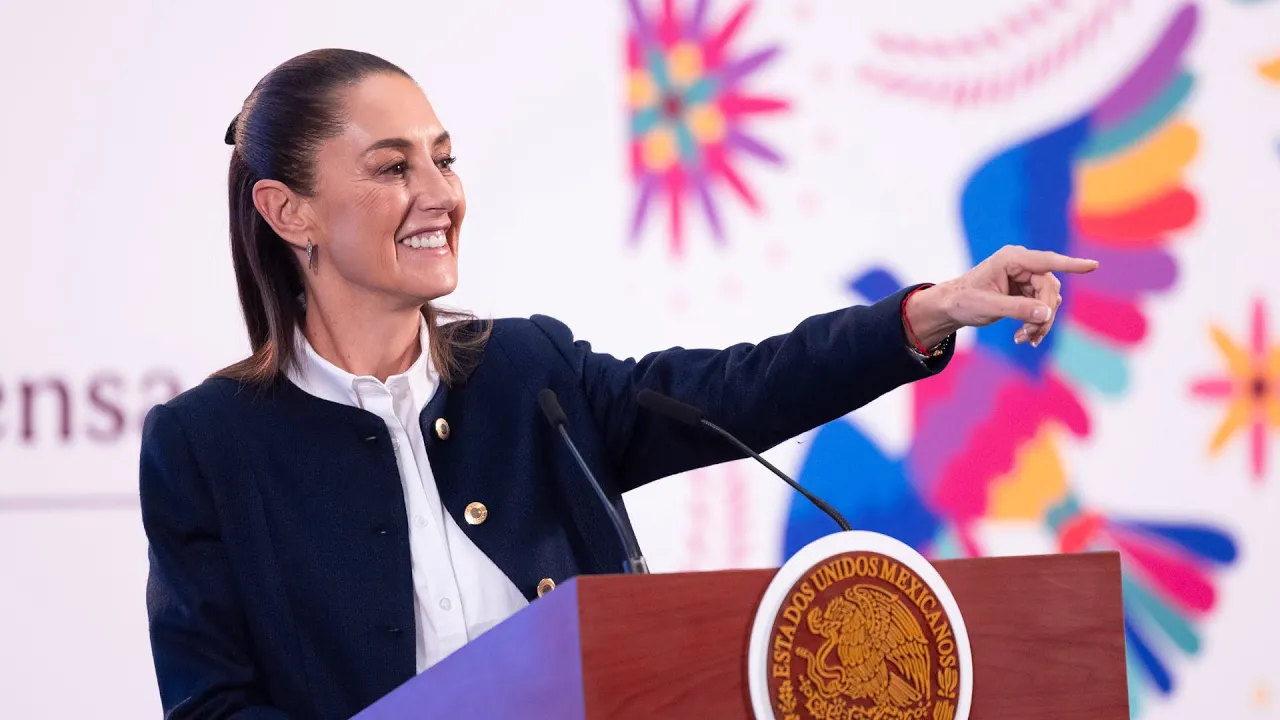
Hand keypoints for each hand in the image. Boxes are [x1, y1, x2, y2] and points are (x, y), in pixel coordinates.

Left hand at [904, 245, 1099, 347]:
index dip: (1071, 265)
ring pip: (1049, 300)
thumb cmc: (964, 301)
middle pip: (1050, 288)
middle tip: (1030, 337)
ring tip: (1023, 338)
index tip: (1094, 266)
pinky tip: (1026, 338)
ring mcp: (1025, 276)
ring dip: (1040, 322)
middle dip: (1043, 314)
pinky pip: (1042, 306)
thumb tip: (1046, 313)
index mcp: (1011, 259)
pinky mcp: (1026, 289)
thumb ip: (1018, 309)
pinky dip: (1036, 323)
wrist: (951, 306)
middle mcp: (1021, 263)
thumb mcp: (988, 307)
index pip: (1046, 261)